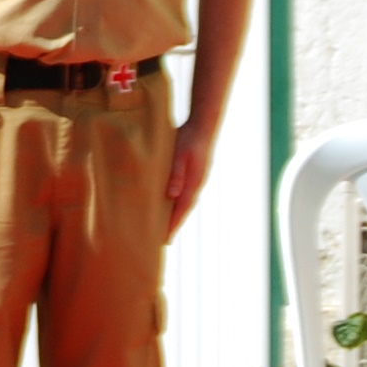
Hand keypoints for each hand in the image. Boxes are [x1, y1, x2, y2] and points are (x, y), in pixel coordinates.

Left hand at [166, 117, 218, 233]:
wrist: (203, 126)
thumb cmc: (189, 139)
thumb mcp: (179, 155)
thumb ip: (176, 174)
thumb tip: (172, 195)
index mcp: (193, 183)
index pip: (181, 209)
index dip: (173, 225)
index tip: (165, 240)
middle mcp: (196, 185)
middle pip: (184, 209)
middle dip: (174, 224)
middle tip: (164, 240)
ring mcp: (196, 180)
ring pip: (185, 202)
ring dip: (176, 214)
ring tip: (166, 226)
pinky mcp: (194, 174)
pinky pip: (184, 193)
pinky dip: (178, 203)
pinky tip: (171, 204)